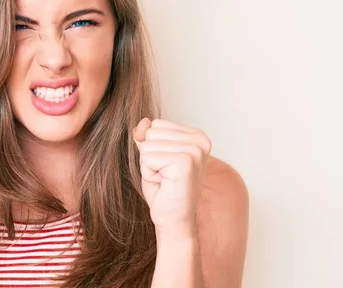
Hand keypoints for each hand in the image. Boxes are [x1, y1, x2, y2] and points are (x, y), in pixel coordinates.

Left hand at [133, 118, 210, 238]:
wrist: (174, 220)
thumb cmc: (164, 189)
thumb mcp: (152, 155)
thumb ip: (147, 136)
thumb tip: (143, 122)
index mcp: (197, 135)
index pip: (156, 124)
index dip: (153, 147)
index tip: (167, 166)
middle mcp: (200, 140)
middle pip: (151, 132)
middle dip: (150, 156)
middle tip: (165, 175)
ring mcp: (194, 151)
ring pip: (147, 145)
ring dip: (149, 166)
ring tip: (165, 179)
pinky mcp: (185, 163)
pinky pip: (147, 158)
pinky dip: (149, 174)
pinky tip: (164, 184)